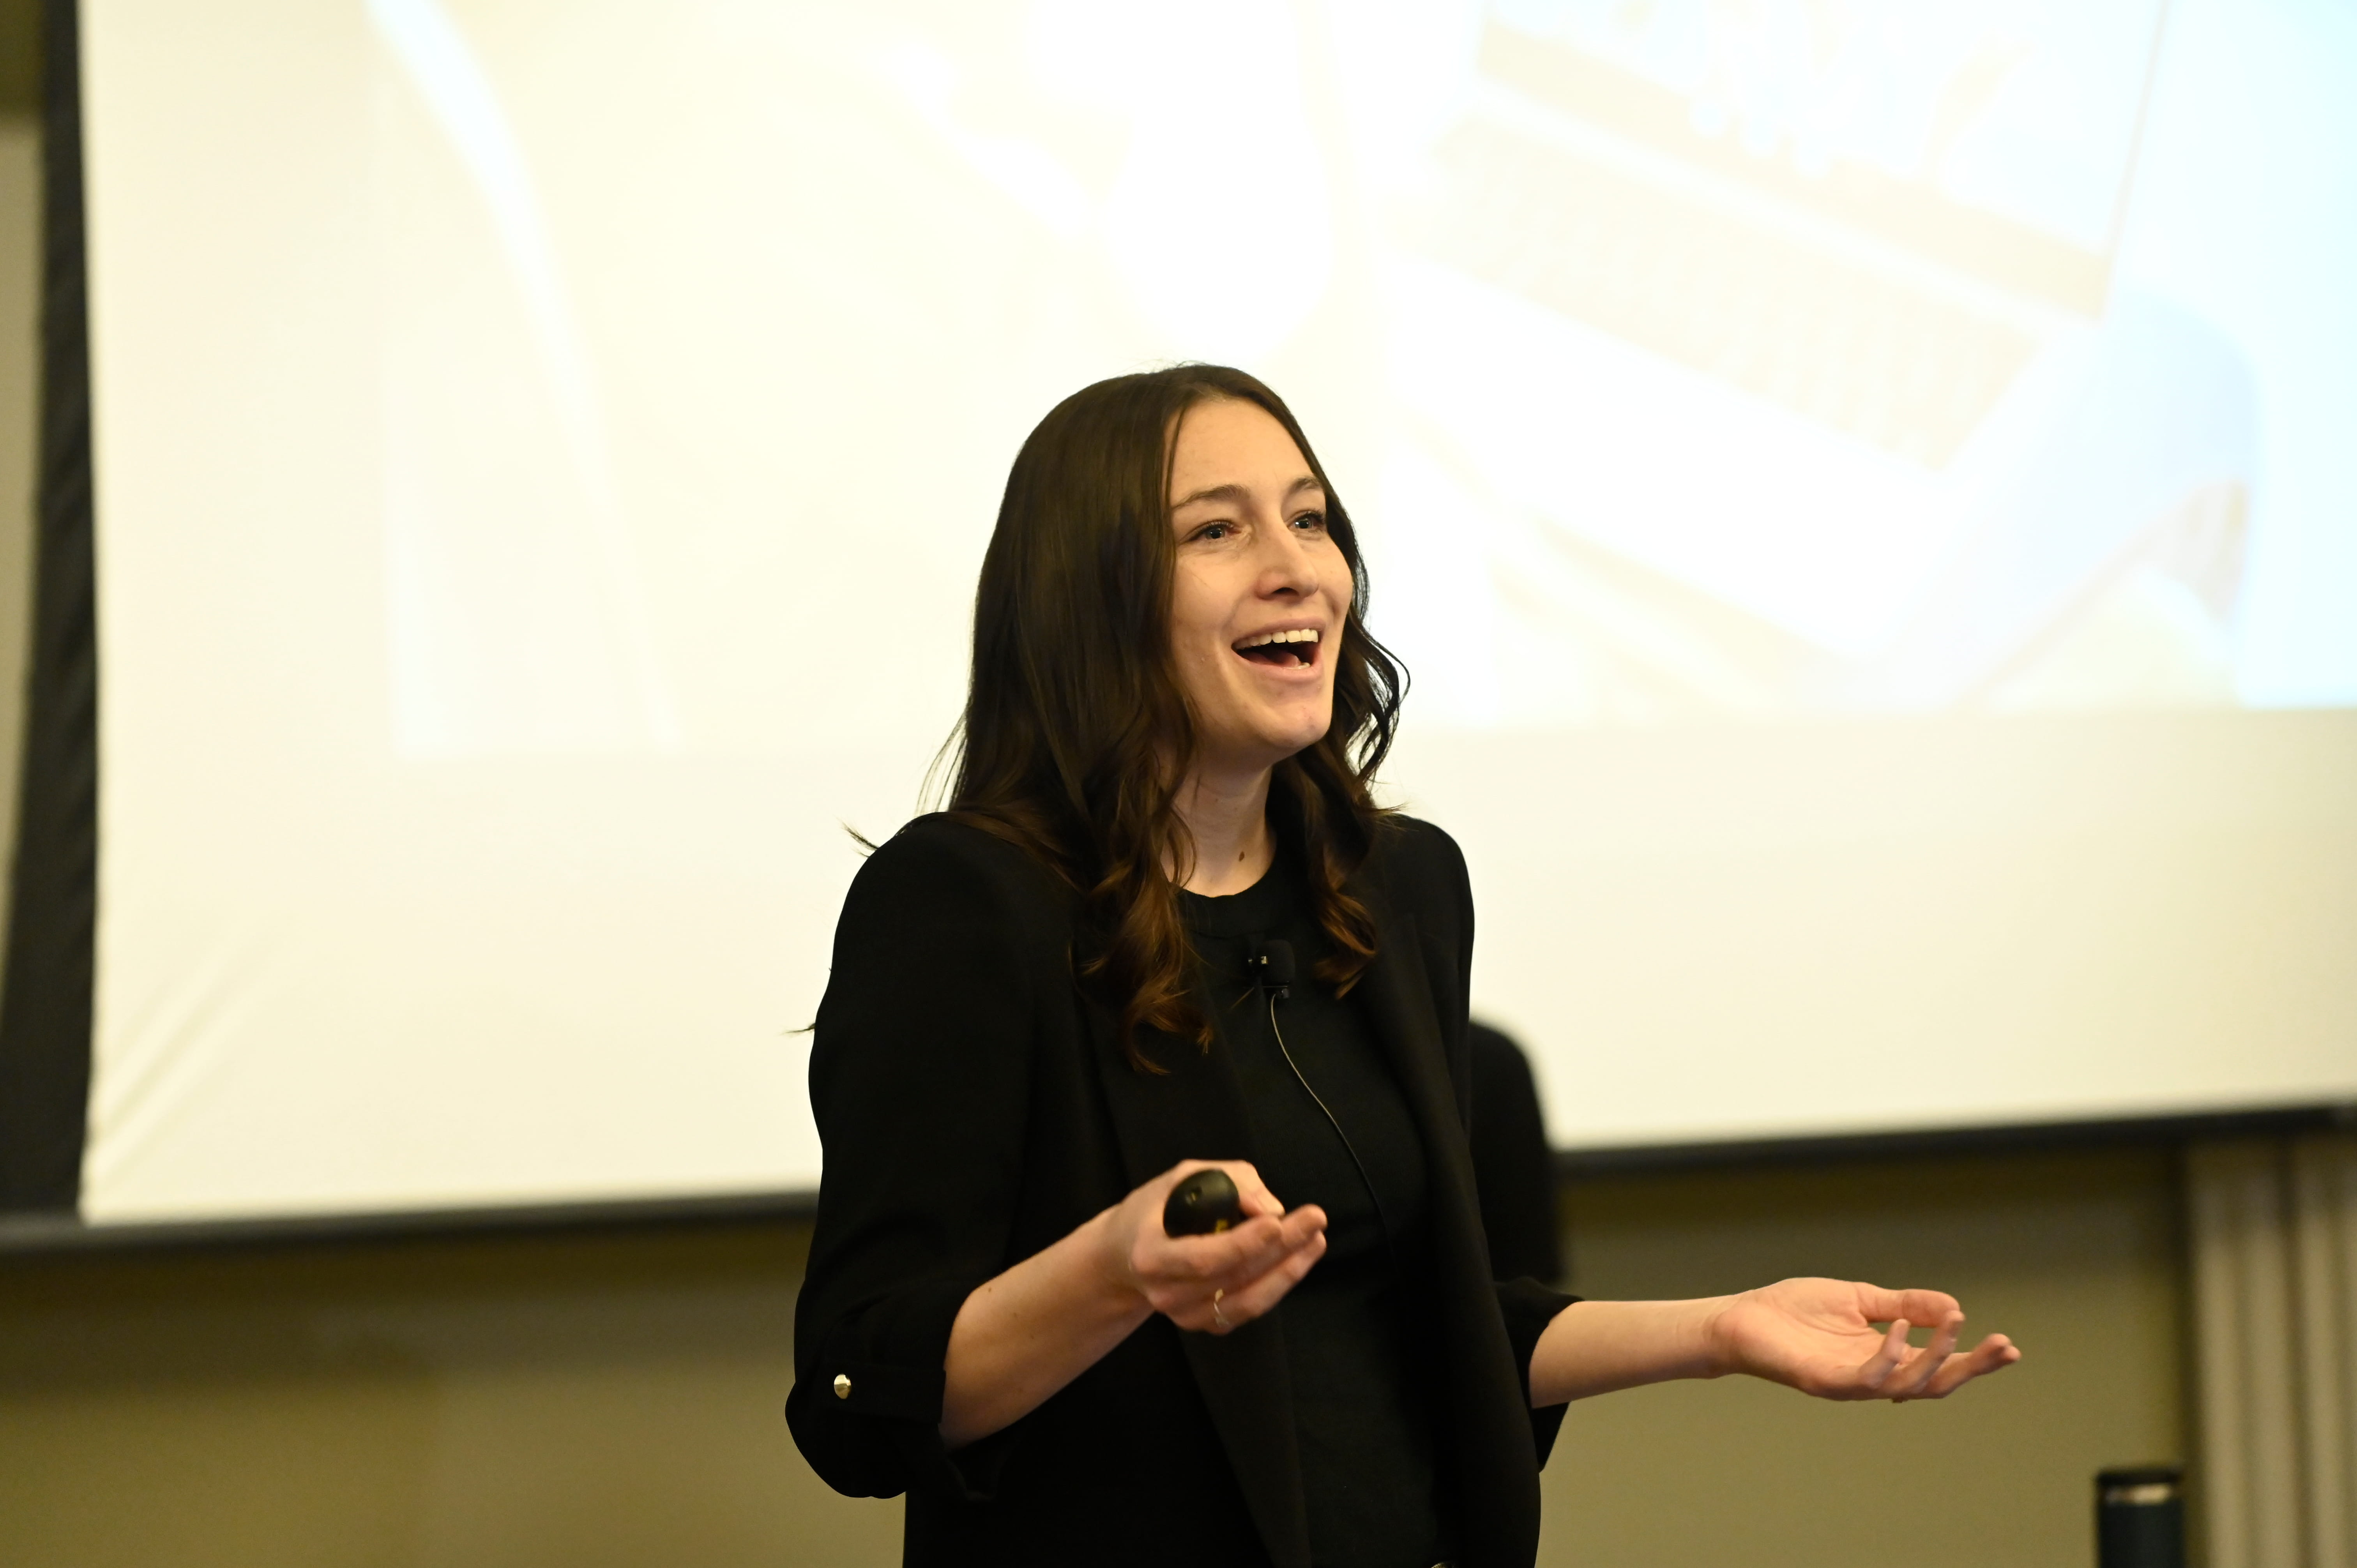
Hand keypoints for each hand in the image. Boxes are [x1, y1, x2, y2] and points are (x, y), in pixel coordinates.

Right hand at [1101, 1160, 1326, 1334]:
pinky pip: (1249, 1309)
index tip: (1278, 1220)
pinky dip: (1278, 1285)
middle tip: (1315, 1219)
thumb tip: (1269, 1209)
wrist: (1125, 1256)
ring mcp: (1186, 1316)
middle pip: (1234, 1277)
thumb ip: (1225, 1182)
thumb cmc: (1155, 1210)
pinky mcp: (1205, 1324)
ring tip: (1315, 1240)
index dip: (1244, 1242)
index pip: (1204, 1258)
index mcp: (1152, 1256)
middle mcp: (1167, 1294)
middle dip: (1281, 1248)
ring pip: (1248, 1300)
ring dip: (1289, 1270)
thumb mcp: (1180, 1179)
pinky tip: (1298, 1258)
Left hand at [1707, 1278, 2020, 1400]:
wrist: (1742, 1316)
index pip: (1938, 1365)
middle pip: (1935, 1383)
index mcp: (1884, 1358)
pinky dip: (1889, 1354)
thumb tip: (1952, 1305)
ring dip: (1936, 1356)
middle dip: (1972, 1367)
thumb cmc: (1794, 1311)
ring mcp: (1850, 1383)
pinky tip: (1900, 1328)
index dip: (1974, 1360)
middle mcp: (1873, 1377)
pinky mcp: (1824, 1381)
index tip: (2009, 1347)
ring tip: (1955, 1323)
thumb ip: (1903, 1304)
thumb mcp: (1859, 1299)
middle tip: (2003, 1347)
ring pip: (1908, 1384)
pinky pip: (1867, 1377)